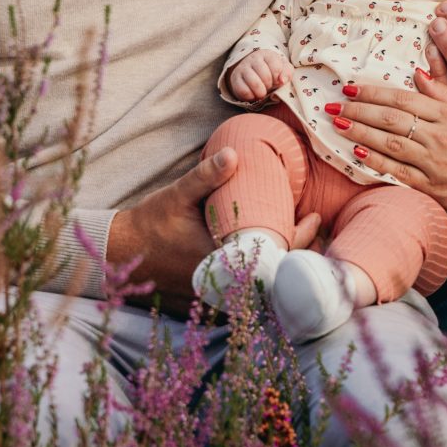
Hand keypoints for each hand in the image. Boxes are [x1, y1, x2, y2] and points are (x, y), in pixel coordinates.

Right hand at [106, 149, 319, 311]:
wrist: (124, 251)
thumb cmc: (152, 222)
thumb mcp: (177, 195)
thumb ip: (205, 176)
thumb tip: (233, 154)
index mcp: (221, 260)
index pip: (274, 256)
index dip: (301, 239)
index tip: (316, 218)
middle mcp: (224, 283)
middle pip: (276, 274)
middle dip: (301, 254)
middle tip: (322, 227)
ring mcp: (220, 292)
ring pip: (266, 282)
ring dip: (287, 264)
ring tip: (310, 239)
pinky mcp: (215, 292)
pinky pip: (251, 286)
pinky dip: (269, 272)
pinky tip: (282, 254)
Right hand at [227, 51, 291, 103]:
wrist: (253, 71)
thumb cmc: (271, 71)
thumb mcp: (283, 69)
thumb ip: (287, 73)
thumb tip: (282, 81)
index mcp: (267, 55)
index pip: (276, 67)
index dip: (278, 78)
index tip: (277, 80)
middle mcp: (253, 59)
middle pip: (265, 76)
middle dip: (270, 85)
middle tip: (269, 86)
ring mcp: (243, 68)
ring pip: (254, 83)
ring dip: (261, 92)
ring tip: (262, 92)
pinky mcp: (235, 78)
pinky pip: (243, 91)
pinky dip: (251, 96)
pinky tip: (253, 94)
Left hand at [335, 73, 446, 219]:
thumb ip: (444, 93)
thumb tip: (417, 74)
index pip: (404, 99)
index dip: (374, 93)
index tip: (351, 88)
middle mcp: (440, 136)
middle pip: (392, 120)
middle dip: (359, 111)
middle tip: (333, 105)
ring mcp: (435, 163)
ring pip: (391, 144)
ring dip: (361, 133)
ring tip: (339, 125)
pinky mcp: (433, 187)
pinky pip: (399, 172)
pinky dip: (377, 162)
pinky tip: (358, 153)